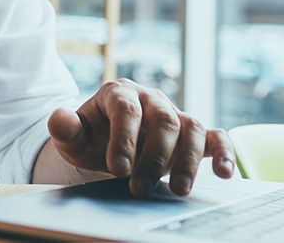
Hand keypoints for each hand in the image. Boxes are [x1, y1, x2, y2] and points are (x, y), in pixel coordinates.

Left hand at [47, 78, 235, 197]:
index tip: (118, 169)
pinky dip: (224, 152)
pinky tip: (226, 173)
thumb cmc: (91, 138)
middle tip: (141, 187)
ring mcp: (175, 114)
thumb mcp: (73, 136)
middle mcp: (152, 99)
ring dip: (188, 159)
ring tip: (179, 189)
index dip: (123, 138)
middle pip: (162, 120)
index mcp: (119, 93)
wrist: (109, 143)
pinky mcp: (194, 133)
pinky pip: (216, 137)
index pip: (126, 109)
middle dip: (154, 156)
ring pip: (192, 127)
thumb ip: (65, 129)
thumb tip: (57, 118)